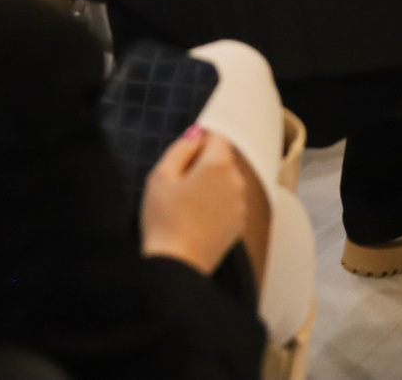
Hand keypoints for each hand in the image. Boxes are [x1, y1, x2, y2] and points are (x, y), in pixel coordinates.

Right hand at [140, 127, 251, 276]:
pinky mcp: (239, 225)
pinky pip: (228, 203)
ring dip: (210, 185)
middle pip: (223, 159)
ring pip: (226, 182)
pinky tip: (195, 219)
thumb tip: (196, 134)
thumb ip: (180, 148)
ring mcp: (240, 205)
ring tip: (185, 205)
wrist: (177, 266)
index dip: (197, 142)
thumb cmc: (164, 219)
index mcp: (218, 165)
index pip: (216, 136)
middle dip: (203, 164)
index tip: (180, 160)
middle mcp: (236, 182)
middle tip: (178, 184)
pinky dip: (215, 204)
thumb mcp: (161, 176)